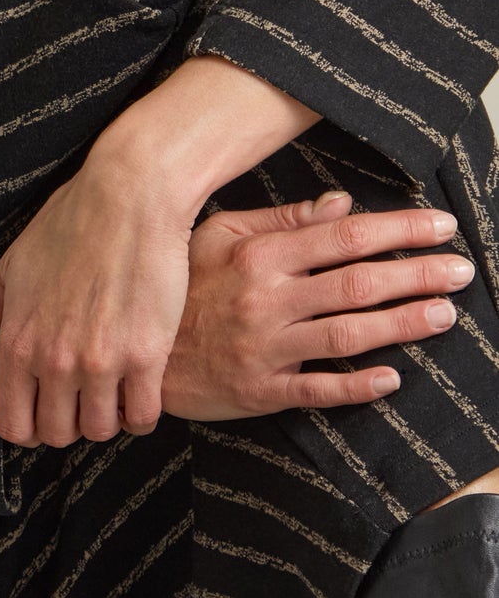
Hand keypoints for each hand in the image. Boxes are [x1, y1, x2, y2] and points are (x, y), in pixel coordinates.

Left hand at [0, 153, 194, 445]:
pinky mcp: (147, 356)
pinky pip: (143, 416)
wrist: (129, 197)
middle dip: (69, 425)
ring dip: (107, 419)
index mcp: (16, 343)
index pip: (11, 423)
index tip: (44, 413)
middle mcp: (53, 361)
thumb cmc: (69, 224)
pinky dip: (142, 413)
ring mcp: (100, 362)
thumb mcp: (12, 266)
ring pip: (101, 430)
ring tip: (114, 394)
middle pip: (56, 434)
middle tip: (83, 401)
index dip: (27, 428)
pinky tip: (142, 390)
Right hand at [160, 188, 470, 421]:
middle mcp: (266, 299)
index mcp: (259, 256)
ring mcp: (265, 348)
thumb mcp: (219, 237)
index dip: (398, 230)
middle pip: (356, 283)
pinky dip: (357, 387)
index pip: (344, 236)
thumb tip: (339, 205)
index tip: (440, 226)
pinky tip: (392, 379)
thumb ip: (281, 221)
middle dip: (417, 275)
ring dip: (401, 324)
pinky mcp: (261, 391)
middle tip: (461, 272)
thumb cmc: (182, 290)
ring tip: (444, 315)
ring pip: (347, 335)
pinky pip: (317, 390)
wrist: (136, 353)